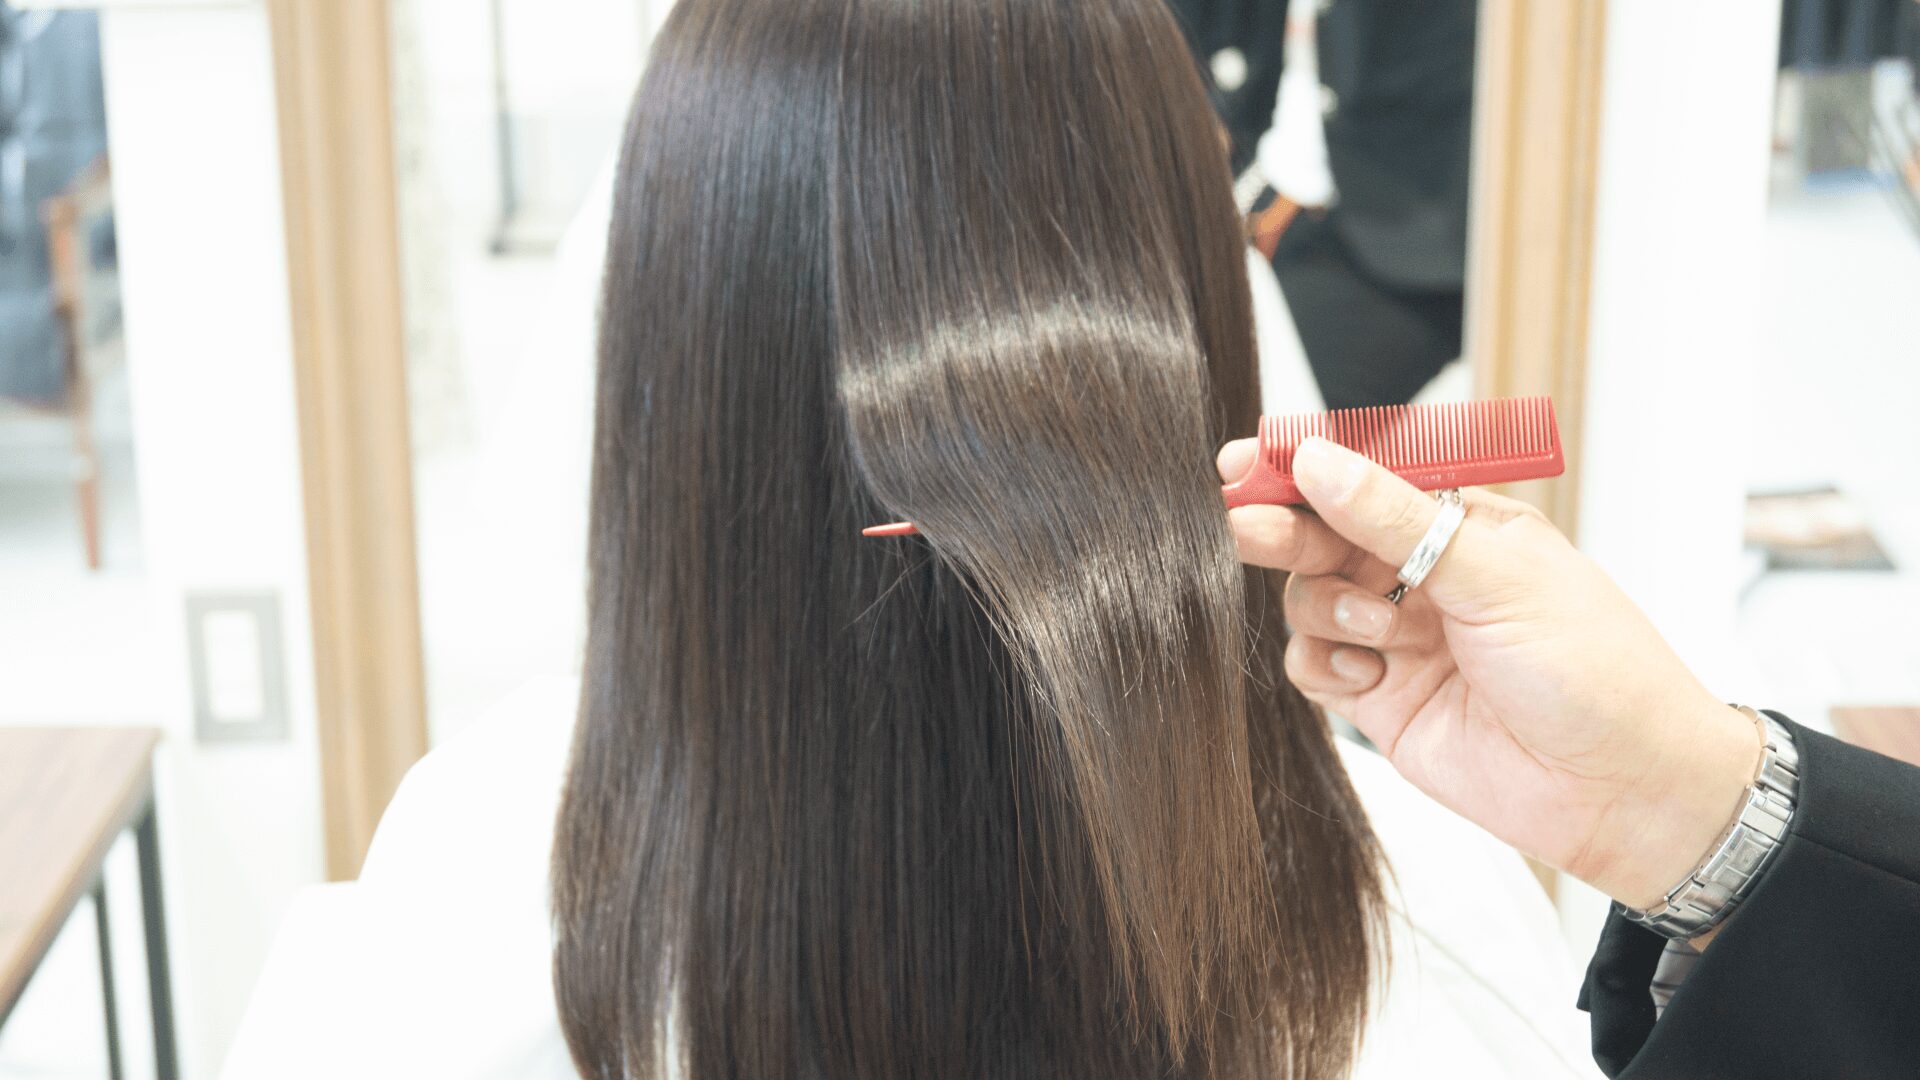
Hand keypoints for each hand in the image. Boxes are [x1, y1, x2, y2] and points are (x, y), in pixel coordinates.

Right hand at [1219, 436, 1761, 911]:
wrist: (1623, 790)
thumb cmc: (1596, 671)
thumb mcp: (1495, 575)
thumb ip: (1396, 519)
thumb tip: (1318, 459)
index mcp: (1461, 523)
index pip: (1364, 477)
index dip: (1299, 468)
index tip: (1244, 465)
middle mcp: (1424, 574)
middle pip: (1321, 533)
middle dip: (1282, 530)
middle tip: (1243, 530)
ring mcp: (1399, 636)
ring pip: (1307, 599)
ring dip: (1326, 608)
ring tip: (1382, 630)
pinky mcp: (1381, 699)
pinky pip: (1313, 664)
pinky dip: (1326, 664)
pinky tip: (1372, 677)